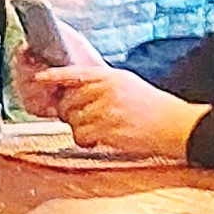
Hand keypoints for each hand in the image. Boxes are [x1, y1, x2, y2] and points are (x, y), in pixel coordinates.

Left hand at [28, 62, 196, 159]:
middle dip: (71, 112)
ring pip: (73, 120)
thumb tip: (75, 91)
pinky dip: (87, 141)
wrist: (174, 125)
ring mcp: (106, 109)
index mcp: (111, 76)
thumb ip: (102, 85)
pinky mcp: (107, 128)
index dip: (54, 76)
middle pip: (68, 101)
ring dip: (81, 128)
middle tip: (87, 118)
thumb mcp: (127, 85)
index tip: (39, 78)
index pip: (75, 73)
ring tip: (101, 128)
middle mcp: (106, 90)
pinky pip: (81, 136)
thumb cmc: (153, 108)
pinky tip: (100, 138)